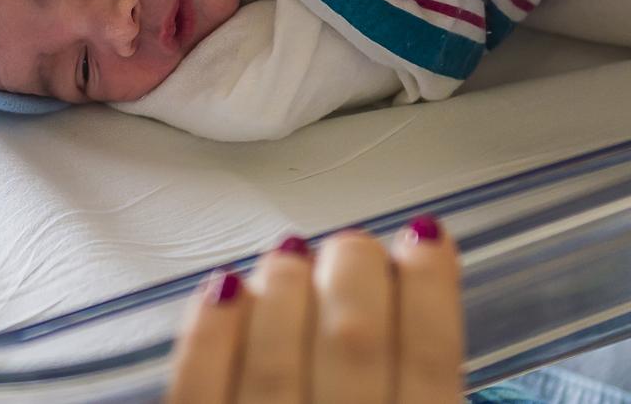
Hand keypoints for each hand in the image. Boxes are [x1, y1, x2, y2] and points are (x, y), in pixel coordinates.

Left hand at [167, 217, 461, 403]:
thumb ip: (421, 384)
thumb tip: (420, 315)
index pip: (432, 359)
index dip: (431, 288)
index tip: (426, 240)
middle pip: (353, 343)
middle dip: (354, 274)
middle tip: (353, 245)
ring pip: (275, 359)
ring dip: (284, 292)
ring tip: (290, 254)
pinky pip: (198, 389)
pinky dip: (209, 334)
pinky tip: (222, 289)